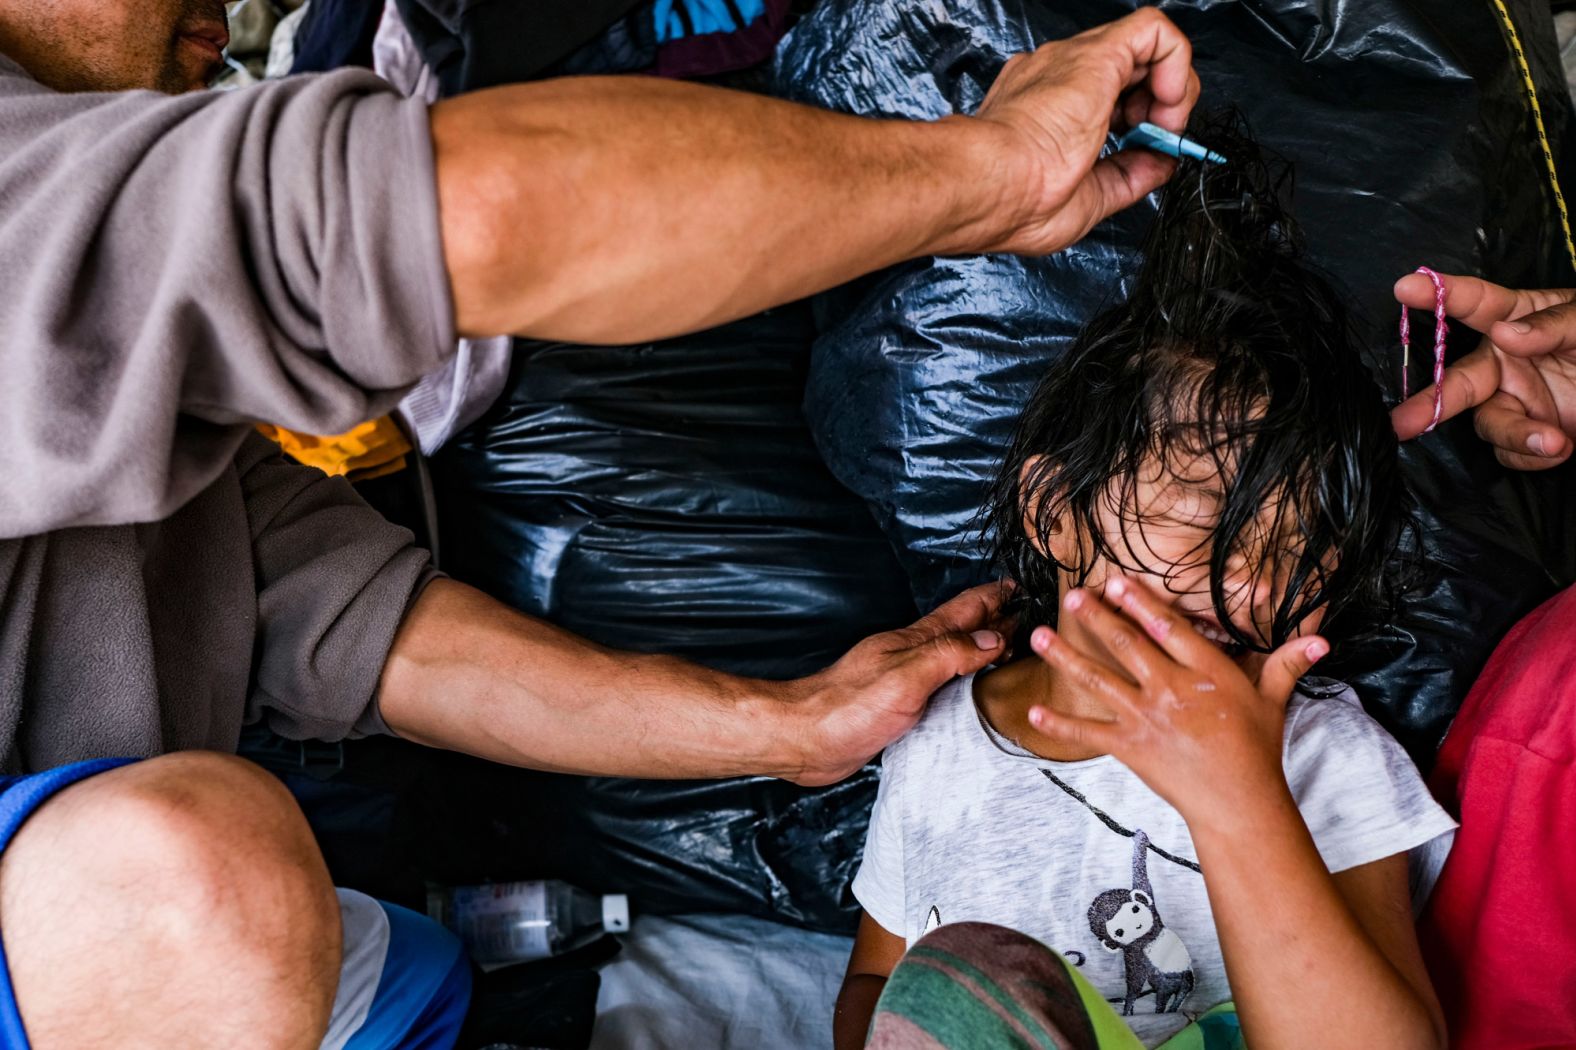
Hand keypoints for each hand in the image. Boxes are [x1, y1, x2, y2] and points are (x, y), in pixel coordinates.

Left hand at [785, 582, 1012, 785]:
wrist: (805, 738)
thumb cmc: (846, 708)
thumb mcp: (906, 677)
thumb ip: (949, 655)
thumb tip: (993, 638)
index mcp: (916, 640)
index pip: (964, 609)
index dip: (994, 597)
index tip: (1021, 588)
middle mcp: (913, 654)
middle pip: (962, 629)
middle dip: (994, 618)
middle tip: (1025, 615)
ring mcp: (905, 678)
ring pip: (952, 655)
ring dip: (980, 647)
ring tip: (1007, 646)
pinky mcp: (899, 705)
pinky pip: (940, 684)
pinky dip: (962, 679)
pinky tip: (967, 688)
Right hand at [972, 8, 1200, 255]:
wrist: (990, 185)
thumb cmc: (1014, 201)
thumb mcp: (1088, 200)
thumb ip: (1127, 176)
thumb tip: (1160, 163)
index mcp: (1045, 110)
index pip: (1108, 100)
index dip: (1139, 127)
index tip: (1145, 157)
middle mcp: (1057, 77)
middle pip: (1129, 72)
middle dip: (1158, 107)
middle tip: (1157, 143)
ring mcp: (1073, 60)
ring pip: (1144, 48)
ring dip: (1172, 88)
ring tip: (1163, 127)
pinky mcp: (1097, 53)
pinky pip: (1154, 30)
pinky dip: (1176, 60)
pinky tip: (1168, 100)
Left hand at [1025, 575, 1325, 827]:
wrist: (1240, 803)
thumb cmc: (1257, 750)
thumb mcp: (1272, 702)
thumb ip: (1285, 664)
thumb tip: (1319, 637)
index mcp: (1206, 673)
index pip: (1169, 627)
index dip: (1141, 602)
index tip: (1117, 581)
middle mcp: (1171, 690)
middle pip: (1128, 645)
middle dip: (1097, 617)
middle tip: (1073, 594)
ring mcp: (1147, 718)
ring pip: (1099, 680)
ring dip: (1066, 656)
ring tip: (1040, 635)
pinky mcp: (1130, 748)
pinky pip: (1089, 732)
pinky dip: (1059, 725)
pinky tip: (1032, 713)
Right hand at [1392, 272, 1575, 468]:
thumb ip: (1552, 325)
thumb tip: (1504, 333)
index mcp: (1517, 320)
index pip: (1474, 304)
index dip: (1437, 294)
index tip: (1405, 286)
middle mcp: (1504, 361)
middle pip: (1460, 381)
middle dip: (1432, 402)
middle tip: (1404, 423)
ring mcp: (1513, 399)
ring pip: (1487, 423)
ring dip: (1515, 434)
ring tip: (1554, 441)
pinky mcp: (1525, 434)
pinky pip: (1509, 450)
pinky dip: (1532, 454)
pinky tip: (1561, 446)